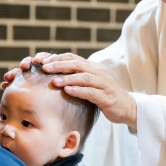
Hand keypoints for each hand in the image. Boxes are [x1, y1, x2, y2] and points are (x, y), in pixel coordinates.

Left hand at [4, 52, 136, 128]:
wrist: (126, 107)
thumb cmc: (103, 96)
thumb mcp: (88, 85)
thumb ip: (74, 79)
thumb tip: (51, 76)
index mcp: (90, 67)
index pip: (71, 58)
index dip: (55, 58)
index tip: (38, 60)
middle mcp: (97, 72)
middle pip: (76, 64)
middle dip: (58, 64)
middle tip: (42, 66)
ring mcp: (103, 83)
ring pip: (83, 76)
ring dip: (67, 77)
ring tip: (53, 80)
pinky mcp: (106, 96)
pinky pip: (91, 92)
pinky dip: (79, 90)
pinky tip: (68, 91)